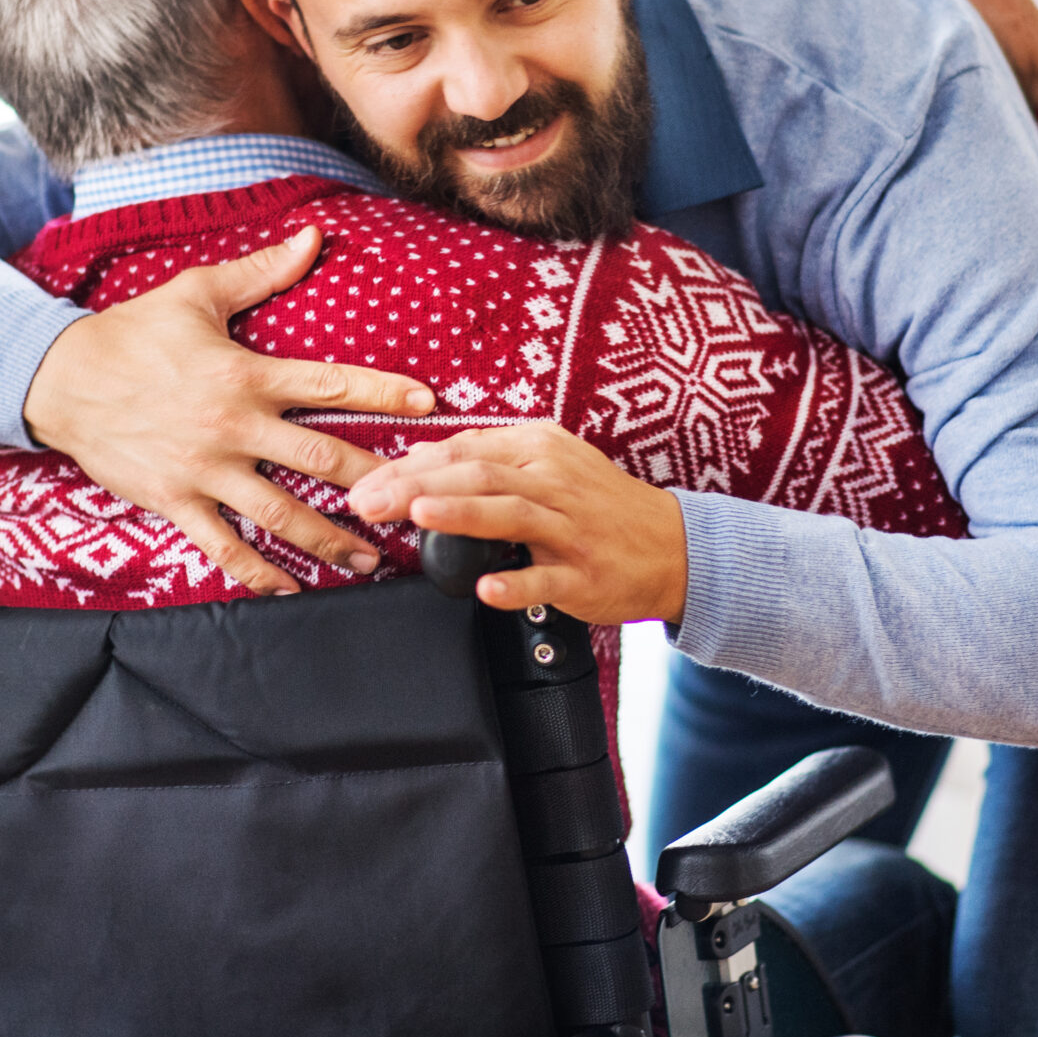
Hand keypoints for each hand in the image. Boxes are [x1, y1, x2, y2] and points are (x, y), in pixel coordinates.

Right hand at [25, 226, 436, 595]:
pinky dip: (259, 572)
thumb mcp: (196, 293)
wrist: (60, 380)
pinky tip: (291, 588)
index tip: (428, 406)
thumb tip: (311, 237)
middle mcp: (233, 426)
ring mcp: (205, 470)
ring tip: (369, 559)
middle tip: (414, 502)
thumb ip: (260, 272)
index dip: (383, 394)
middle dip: (374, 484)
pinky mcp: (176, 501)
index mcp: (246, 373)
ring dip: (330, 540)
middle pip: (320, 461)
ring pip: (281, 514)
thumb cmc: (132, 333)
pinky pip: (224, 547)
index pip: (330, 385)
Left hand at [345, 423, 688, 624]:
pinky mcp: (584, 575)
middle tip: (368, 501)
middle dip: (416, 486)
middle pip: (478, 476)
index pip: (463, 449)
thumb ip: (484, 460)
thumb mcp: (547, 464)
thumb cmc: (598, 505)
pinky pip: (546, 580)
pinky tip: (486, 588)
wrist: (672, 546)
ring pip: (511, 515)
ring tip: (419, 516)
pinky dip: (516, 583)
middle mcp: (553, 481)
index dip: (409, 464)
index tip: (365, 481)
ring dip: (463, 515)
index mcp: (539, 448)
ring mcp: (570, 530)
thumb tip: (418, 457)